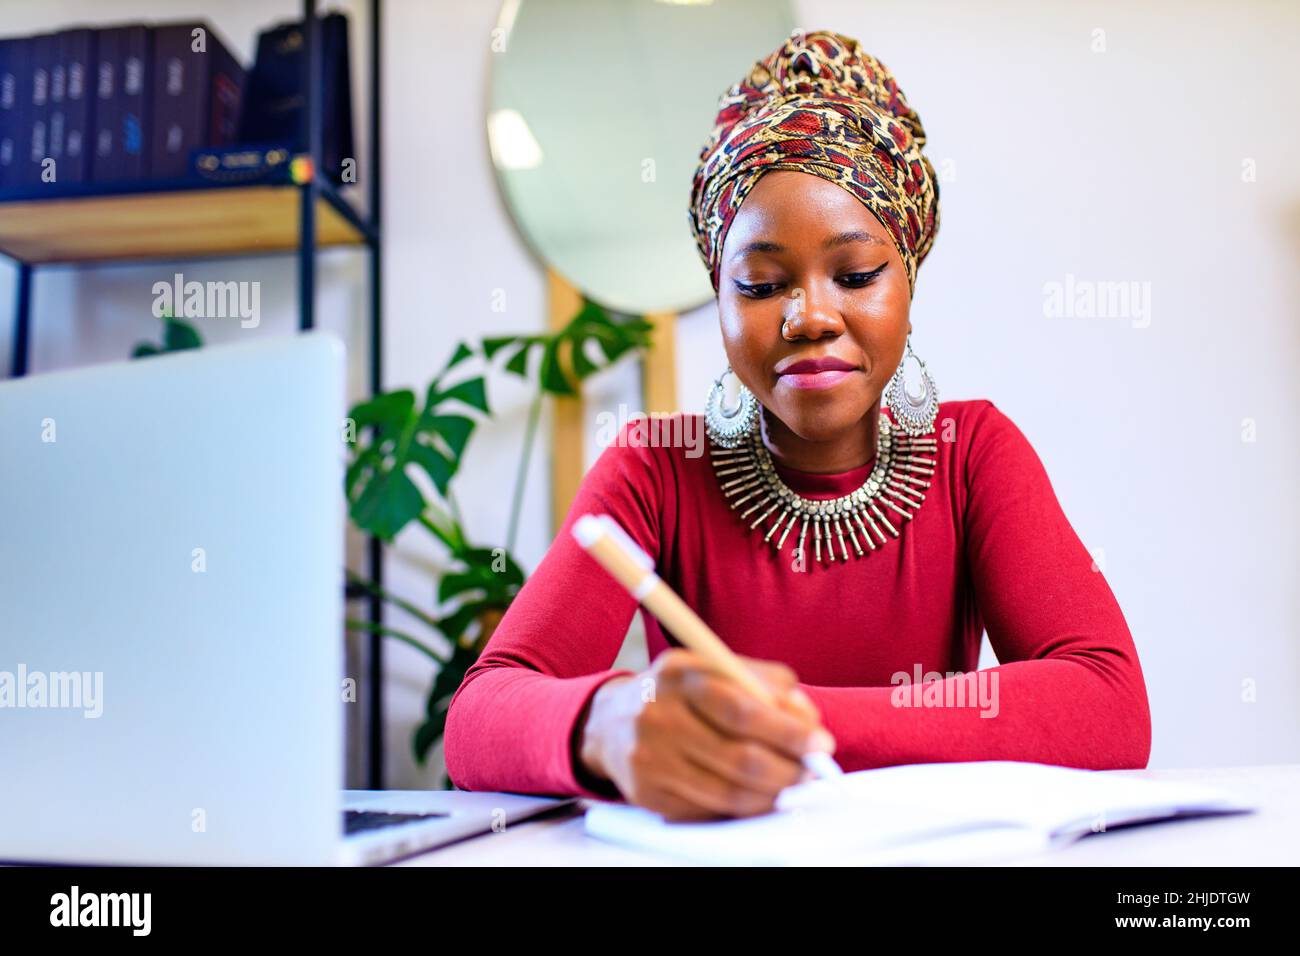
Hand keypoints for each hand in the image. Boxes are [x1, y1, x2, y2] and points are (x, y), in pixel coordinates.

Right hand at [576, 649, 834, 820]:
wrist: (610, 722)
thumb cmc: (678, 693)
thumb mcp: (714, 668)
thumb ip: (763, 681)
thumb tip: (806, 716)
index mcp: (679, 674)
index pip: (741, 709)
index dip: (787, 731)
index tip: (820, 743)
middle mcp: (658, 716)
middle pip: (739, 758)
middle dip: (789, 769)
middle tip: (812, 771)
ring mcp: (649, 758)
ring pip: (728, 791)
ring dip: (772, 794)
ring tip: (791, 784)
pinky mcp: (647, 793)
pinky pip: (709, 810)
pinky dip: (742, 806)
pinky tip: (755, 794)